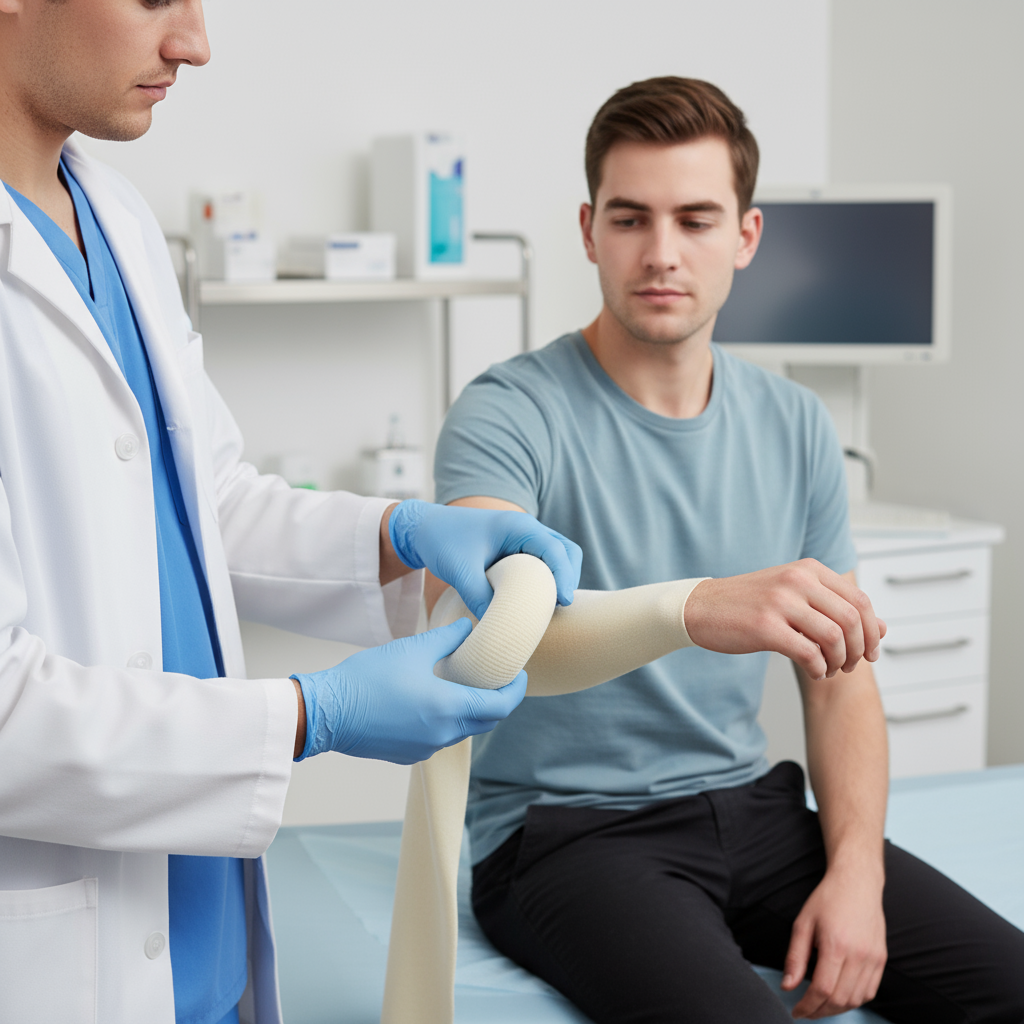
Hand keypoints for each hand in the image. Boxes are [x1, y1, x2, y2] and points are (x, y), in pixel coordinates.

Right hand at [292, 619, 526, 763]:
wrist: (327, 713)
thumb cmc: (368, 677)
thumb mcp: (411, 649)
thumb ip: (447, 638)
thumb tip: (468, 628)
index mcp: (449, 707)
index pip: (501, 706)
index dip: (516, 690)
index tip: (519, 674)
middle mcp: (443, 734)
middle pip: (486, 721)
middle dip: (497, 701)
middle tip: (496, 678)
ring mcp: (425, 748)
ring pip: (463, 731)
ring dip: (471, 711)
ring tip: (464, 685)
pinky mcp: (408, 754)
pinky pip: (440, 738)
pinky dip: (447, 721)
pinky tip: (433, 701)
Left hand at [388, 499, 582, 618]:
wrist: (425, 528)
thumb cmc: (443, 542)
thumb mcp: (460, 571)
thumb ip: (479, 596)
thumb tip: (497, 627)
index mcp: (518, 526)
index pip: (555, 549)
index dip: (564, 576)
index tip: (564, 603)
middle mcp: (526, 528)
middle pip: (566, 550)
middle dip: (568, 577)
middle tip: (560, 606)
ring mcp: (523, 537)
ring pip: (557, 556)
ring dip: (560, 578)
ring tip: (551, 606)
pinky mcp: (517, 548)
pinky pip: (543, 561)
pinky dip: (547, 578)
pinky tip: (537, 600)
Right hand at [683, 560, 885, 678]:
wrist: (700, 607)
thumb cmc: (748, 604)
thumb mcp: (795, 596)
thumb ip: (836, 608)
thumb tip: (883, 628)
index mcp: (808, 569)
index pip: (859, 600)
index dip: (872, 631)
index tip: (870, 651)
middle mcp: (797, 580)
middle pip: (851, 619)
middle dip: (859, 649)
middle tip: (851, 665)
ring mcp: (780, 602)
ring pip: (834, 637)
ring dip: (839, 661)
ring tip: (830, 669)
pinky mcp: (765, 627)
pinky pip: (809, 653)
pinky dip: (819, 668)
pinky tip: (814, 671)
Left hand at [782, 867, 887, 1018]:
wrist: (857, 883)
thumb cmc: (827, 900)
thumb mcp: (803, 924)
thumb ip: (795, 958)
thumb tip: (787, 985)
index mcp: (836, 945)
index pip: (822, 989)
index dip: (808, 1006)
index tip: (796, 1010)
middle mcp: (858, 955)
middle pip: (840, 999)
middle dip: (820, 1011)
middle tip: (806, 1011)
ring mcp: (873, 959)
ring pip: (856, 999)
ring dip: (837, 1009)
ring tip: (820, 1006)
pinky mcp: (882, 959)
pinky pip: (869, 991)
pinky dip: (854, 1000)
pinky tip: (840, 996)